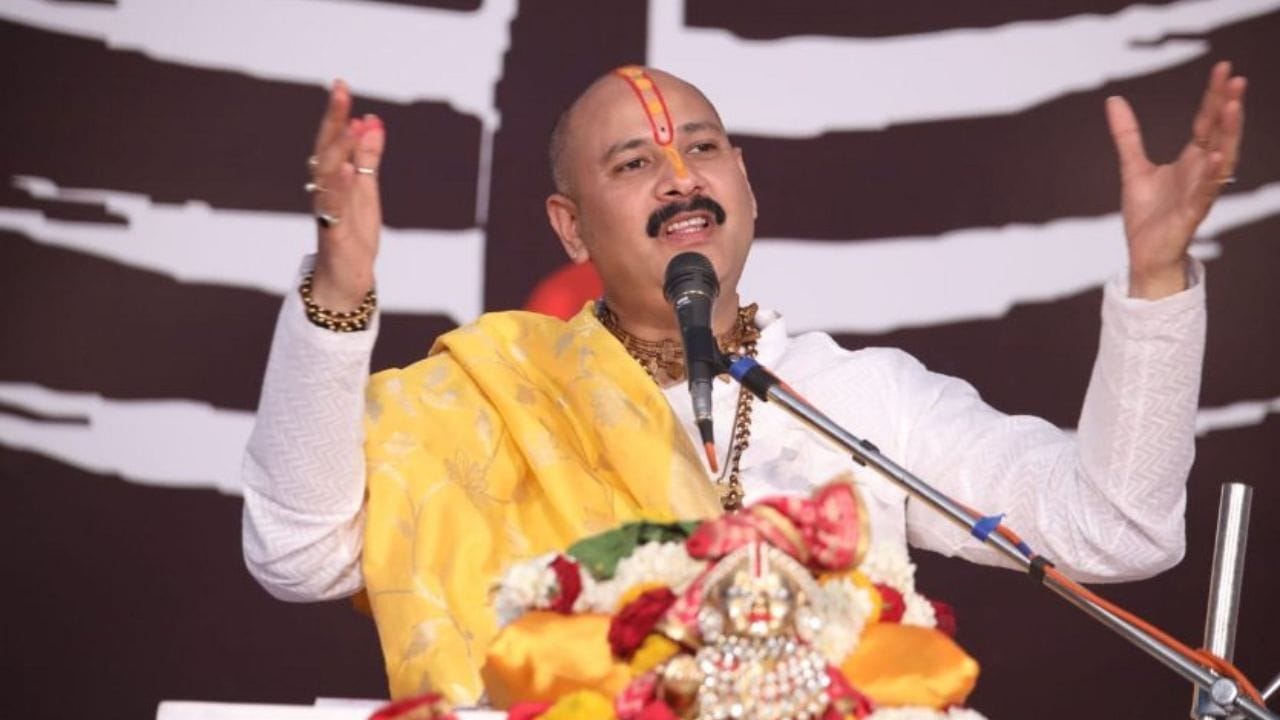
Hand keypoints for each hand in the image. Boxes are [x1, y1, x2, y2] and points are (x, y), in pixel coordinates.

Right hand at [308, 80, 385, 309]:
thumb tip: (372, 120)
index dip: (336, 114)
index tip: (341, 84)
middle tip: (341, 91)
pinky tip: (348, 169)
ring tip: (349, 125)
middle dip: (333, 120)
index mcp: (332, 181)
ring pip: (327, 177)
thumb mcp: (366, 190)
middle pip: (325, 151)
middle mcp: (324, 192)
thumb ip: (368, 157)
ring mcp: (327, 213)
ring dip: (338, 150)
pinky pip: (335, 209)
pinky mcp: (334, 235)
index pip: (332, 141)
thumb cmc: (353, 235)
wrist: (347, 281)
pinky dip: (341, 188)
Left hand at [1106, 61, 1245, 298]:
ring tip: (1233, 108)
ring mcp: (1200, 192)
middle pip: (1219, 134)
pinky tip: (1218, 155)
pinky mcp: (1192, 213)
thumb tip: (1113, 101)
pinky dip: (1213, 174)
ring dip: (1229, 134)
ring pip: (1221, 159)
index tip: (1224, 68)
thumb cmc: (1147, 215)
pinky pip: (1206, 191)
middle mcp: (1202, 172)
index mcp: (1192, 160)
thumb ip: (1127, 135)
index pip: (1206, 122)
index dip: (1214, 96)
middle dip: (1228, 107)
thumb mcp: (1133, 168)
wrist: (1145, 253)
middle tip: (1236, 79)